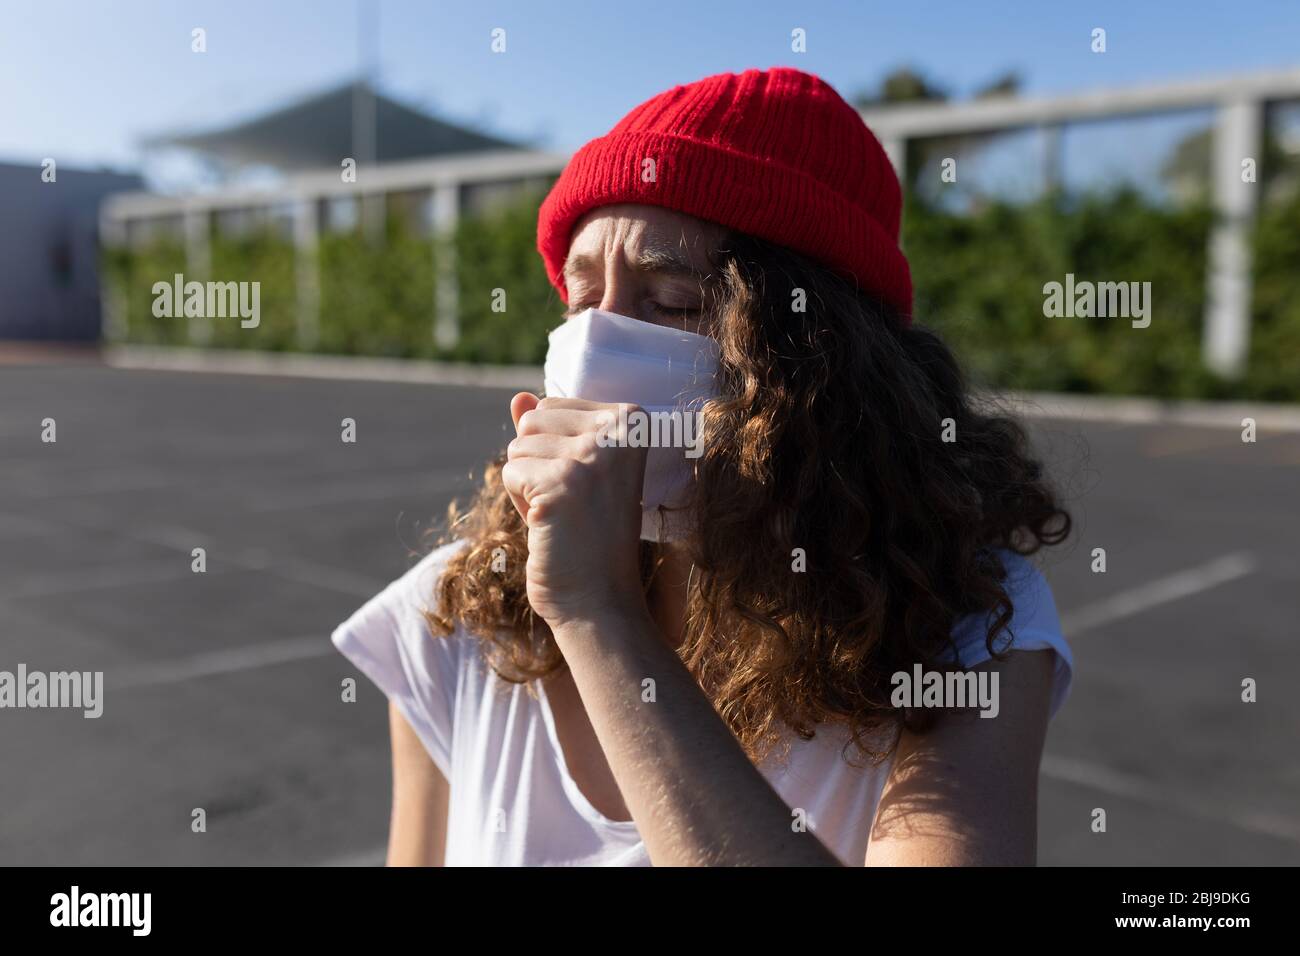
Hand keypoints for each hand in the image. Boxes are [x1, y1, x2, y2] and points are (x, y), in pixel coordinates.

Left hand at [503, 393, 648, 628]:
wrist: (600, 600)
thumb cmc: (588, 539)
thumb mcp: (573, 473)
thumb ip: (549, 432)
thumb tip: (518, 397)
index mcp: (632, 420)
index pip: (551, 406)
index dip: (554, 452)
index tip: (585, 489)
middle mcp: (618, 430)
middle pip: (532, 420)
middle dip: (537, 464)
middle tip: (570, 505)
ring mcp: (592, 455)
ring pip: (518, 447)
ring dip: (528, 487)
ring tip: (562, 517)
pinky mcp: (562, 482)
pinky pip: (510, 473)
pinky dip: (521, 506)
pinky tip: (551, 527)